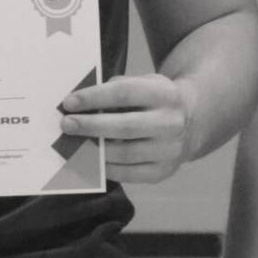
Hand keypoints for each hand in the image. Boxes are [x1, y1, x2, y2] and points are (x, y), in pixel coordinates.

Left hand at [59, 74, 192, 183]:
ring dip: (95, 150)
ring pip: (125, 153)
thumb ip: (115, 89)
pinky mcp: (164, 171)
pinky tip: (92, 160)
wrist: (191, 122)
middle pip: (124, 126)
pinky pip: (129, 174)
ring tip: (75, 144)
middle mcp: (171, 123)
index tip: (69, 102)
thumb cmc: (154, 100)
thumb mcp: (143, 83)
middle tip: (66, 125)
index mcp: (164, 94)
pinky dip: (107, 168)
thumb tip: (79, 106)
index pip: (124, 93)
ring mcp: (170, 150)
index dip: (94, 98)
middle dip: (90, 126)